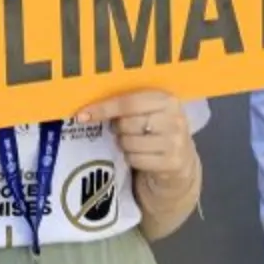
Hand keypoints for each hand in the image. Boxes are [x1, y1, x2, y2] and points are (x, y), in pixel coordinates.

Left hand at [74, 90, 195, 180]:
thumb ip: (127, 105)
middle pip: (126, 123)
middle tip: (125, 130)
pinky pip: (136, 159)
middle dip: (119, 129)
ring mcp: (175, 142)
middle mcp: (175, 119)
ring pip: (129, 143)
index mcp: (167, 100)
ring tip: (136, 143)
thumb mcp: (149, 112)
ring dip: (125, 145)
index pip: (128, 102)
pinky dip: (132, 159)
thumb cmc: (157, 131)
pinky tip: (141, 156)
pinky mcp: (172, 162)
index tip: (82, 115)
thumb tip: (87, 110)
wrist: (182, 160)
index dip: (103, 108)